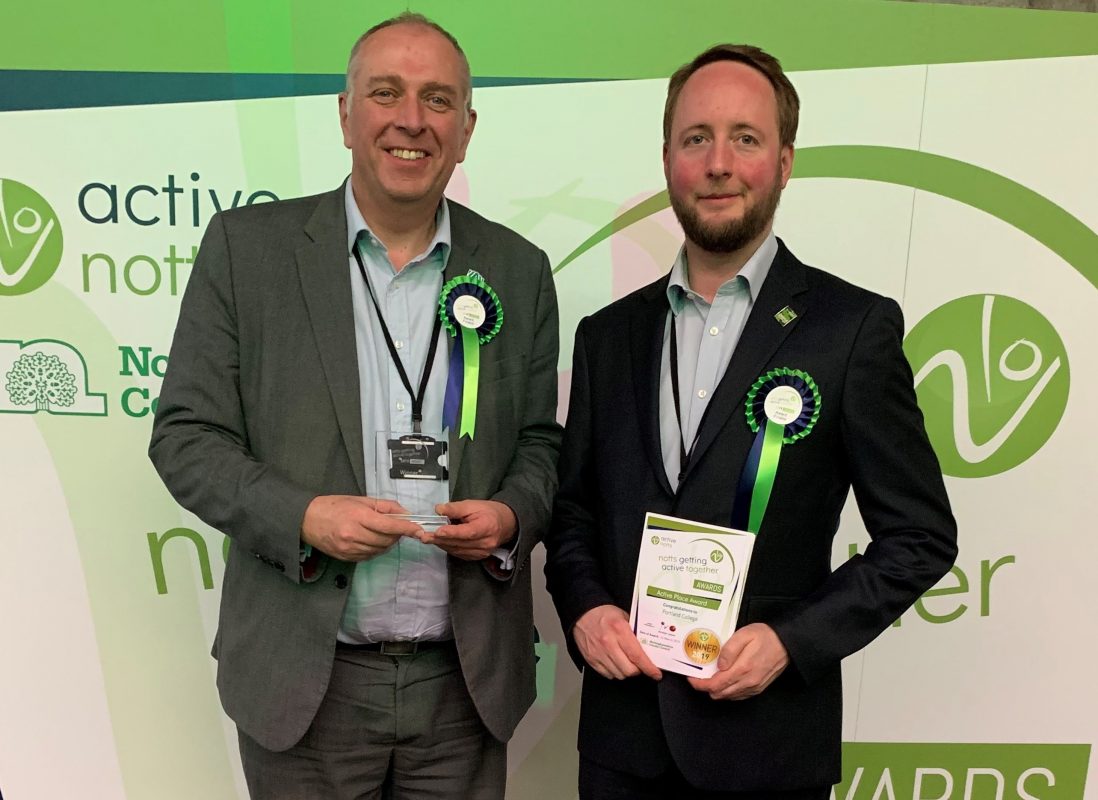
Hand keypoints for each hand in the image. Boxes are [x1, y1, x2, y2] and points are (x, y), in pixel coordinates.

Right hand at [301, 495, 421, 561]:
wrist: (307, 520)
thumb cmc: (334, 506)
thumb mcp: (360, 500)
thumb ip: (384, 506)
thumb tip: (405, 513)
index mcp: (358, 517)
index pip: (389, 525)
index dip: (406, 528)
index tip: (419, 530)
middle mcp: (354, 535)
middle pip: (387, 540)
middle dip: (397, 534)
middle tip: (397, 526)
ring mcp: (349, 549)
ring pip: (380, 549)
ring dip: (387, 542)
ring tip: (382, 531)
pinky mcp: (346, 558)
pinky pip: (370, 555)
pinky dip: (376, 549)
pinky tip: (372, 540)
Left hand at [423, 499, 516, 560]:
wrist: (504, 524)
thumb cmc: (488, 511)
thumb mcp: (473, 504)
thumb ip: (455, 508)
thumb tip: (438, 509)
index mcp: (487, 527)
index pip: (468, 532)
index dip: (452, 533)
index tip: (437, 531)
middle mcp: (486, 543)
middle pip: (460, 543)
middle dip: (440, 539)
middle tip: (423, 536)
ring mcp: (482, 552)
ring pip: (457, 550)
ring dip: (441, 544)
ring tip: (427, 538)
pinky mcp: (477, 557)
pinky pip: (459, 553)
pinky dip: (448, 548)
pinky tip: (440, 542)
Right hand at [572, 605, 661, 680]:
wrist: (582, 614)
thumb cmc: (604, 614)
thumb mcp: (624, 617)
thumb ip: (635, 632)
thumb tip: (647, 648)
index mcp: (619, 630)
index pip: (637, 656)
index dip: (649, 668)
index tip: (656, 674)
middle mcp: (609, 644)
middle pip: (629, 670)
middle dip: (638, 670)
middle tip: (640, 665)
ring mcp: (598, 653)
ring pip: (619, 674)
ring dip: (626, 672)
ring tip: (627, 662)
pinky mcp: (591, 660)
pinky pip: (607, 675)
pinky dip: (614, 672)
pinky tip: (616, 663)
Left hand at [687, 623, 787, 699]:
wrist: (787, 644)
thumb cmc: (765, 636)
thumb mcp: (744, 635)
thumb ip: (729, 650)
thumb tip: (718, 665)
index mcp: (742, 669)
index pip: (715, 685)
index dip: (700, 684)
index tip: (691, 678)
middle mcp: (748, 682)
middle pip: (719, 694)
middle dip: (705, 687)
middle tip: (698, 675)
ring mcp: (754, 688)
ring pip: (728, 697)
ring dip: (716, 689)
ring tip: (710, 676)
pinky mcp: (758, 689)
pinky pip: (738, 696)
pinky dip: (728, 691)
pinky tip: (725, 680)